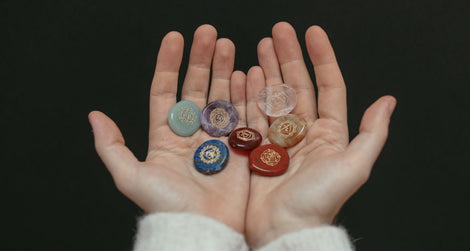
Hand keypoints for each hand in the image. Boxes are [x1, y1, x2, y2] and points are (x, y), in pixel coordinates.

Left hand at [88, 25, 249, 232]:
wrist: (202, 229)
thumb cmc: (166, 206)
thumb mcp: (130, 175)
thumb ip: (111, 146)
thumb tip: (94, 116)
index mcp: (165, 137)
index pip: (165, 91)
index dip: (169, 64)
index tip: (175, 38)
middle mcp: (191, 134)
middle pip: (197, 88)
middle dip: (203, 60)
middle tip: (209, 34)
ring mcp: (217, 139)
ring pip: (221, 97)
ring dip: (225, 71)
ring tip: (229, 46)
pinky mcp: (239, 148)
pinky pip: (243, 115)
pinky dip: (246, 94)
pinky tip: (247, 74)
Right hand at [244, 22, 396, 246]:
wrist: (283, 229)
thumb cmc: (318, 202)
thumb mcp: (353, 166)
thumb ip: (372, 133)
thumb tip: (388, 102)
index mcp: (329, 134)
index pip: (327, 86)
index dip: (320, 58)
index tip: (311, 33)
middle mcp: (303, 133)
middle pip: (296, 86)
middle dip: (287, 57)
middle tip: (278, 32)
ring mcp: (278, 140)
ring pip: (272, 97)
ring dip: (266, 71)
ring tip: (260, 48)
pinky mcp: (256, 149)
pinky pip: (252, 116)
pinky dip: (247, 96)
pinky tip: (243, 77)